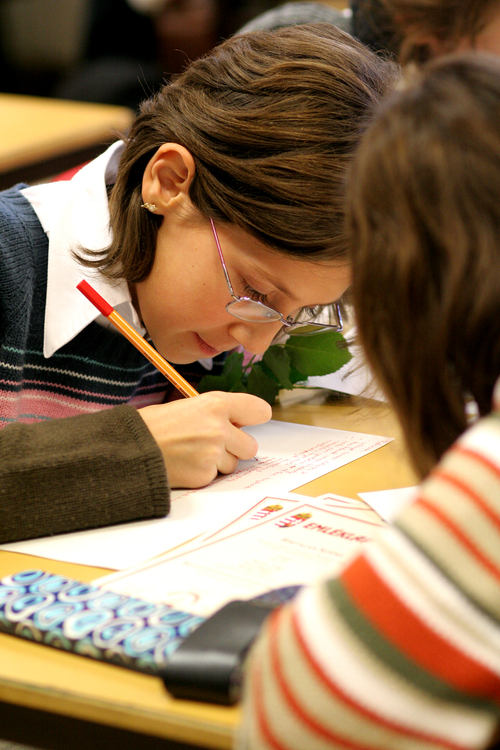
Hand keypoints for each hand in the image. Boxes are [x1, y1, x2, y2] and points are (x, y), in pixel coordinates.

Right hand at [138, 391, 271, 487]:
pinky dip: (202, 474)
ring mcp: (213, 454)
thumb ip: (216, 414)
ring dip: (217, 463)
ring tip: (191, 454)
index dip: (254, 418)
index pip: (259, 410)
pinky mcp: (205, 475)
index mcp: (216, 404)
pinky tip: (184, 465)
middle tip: (212, 445)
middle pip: (250, 446)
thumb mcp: (188, 407)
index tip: (248, 422)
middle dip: (236, 448)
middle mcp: (219, 428)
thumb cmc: (154, 425)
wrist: (129, 448)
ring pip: (232, 465)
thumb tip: (237, 424)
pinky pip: (214, 477)